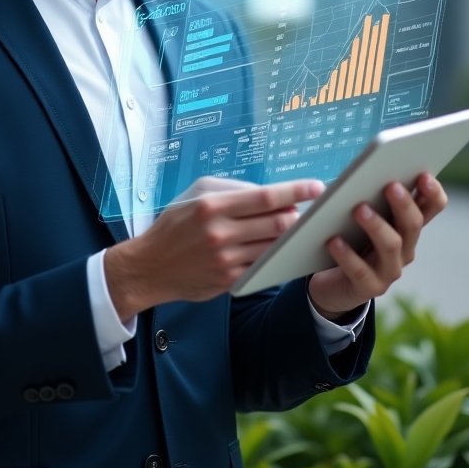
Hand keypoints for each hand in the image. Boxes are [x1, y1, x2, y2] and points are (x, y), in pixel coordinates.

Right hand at [104, 176, 324, 321]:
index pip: (265, 196)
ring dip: (289, 236)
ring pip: (275, 246)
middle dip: (297, 216)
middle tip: (304, 210)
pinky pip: (264, 266)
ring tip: (294, 227)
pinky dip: (276, 255)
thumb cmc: (177, 223)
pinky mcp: (230, 280)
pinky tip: (280, 248)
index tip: (317, 187)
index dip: (295, 191)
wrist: (151, 265)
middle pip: (278, 223)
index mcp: (212, 205)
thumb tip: (273, 195)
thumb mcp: (197, 193)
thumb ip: (234, 190)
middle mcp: (220, 233)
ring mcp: (226, 259)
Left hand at [307, 172, 447, 320]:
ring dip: (376, 226)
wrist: (332, 283)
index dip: (432, 193)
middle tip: (390, 185)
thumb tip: (368, 170)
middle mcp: (405, 250)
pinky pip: (360, 271)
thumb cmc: (348, 238)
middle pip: (412, 225)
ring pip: (391, 246)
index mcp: (405, 227)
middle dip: (403, 204)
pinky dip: (347, 254)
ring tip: (359, 209)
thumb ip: (369, 195)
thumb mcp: (361, 215)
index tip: (424, 174)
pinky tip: (334, 240)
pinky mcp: (368, 288)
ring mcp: (389, 271)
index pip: (431, 208)